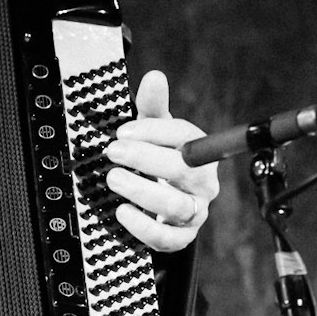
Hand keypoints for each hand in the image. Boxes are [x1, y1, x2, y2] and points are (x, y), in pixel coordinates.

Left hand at [103, 69, 218, 253]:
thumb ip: (153, 107)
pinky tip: (123, 212)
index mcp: (198, 149)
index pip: (184, 136)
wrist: (164, 204)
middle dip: (145, 158)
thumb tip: (154, 76)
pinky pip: (169, 238)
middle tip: (113, 152)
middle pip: (183, 169)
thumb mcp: (155, 133)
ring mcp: (195, 211)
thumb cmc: (160, 161)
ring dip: (143, 191)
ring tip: (114, 179)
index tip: (123, 131)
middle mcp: (203, 181)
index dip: (154, 132)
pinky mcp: (182, 237)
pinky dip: (144, 227)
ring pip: (177, 205)